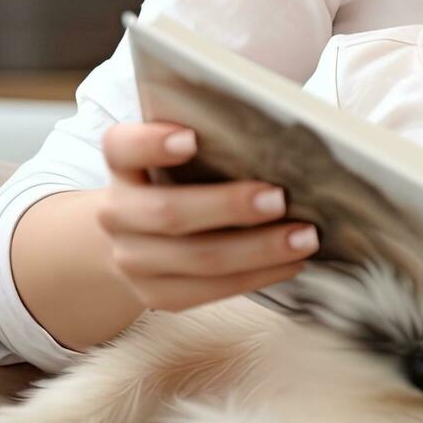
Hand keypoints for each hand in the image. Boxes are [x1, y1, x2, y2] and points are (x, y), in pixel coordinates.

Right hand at [95, 121, 318, 310]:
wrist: (136, 238)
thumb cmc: (178, 182)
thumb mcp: (178, 155)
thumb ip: (212, 140)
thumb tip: (280, 128)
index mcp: (123, 166)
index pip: (123, 148)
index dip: (152, 143)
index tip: (191, 138)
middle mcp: (117, 214)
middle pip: (168, 212)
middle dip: (229, 206)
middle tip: (280, 198)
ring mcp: (133, 260)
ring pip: (198, 258)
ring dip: (258, 249)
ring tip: (304, 237)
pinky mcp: (157, 295)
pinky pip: (211, 290)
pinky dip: (258, 276)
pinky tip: (291, 263)